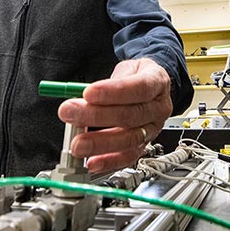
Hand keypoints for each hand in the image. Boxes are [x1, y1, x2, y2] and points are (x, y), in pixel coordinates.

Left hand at [58, 58, 171, 173]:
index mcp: (157, 82)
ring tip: (77, 144)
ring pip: (129, 139)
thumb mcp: (126, 68)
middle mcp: (158, 108)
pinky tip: (92, 162)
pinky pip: (128, 157)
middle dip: (96, 116)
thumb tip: (81, 97)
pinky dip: (109, 161)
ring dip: (100, 143)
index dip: (114, 92)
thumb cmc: (136, 77)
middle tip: (70, 113)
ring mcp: (152, 129)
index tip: (88, 93)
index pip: (139, 88)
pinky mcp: (143, 145)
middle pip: (131, 115)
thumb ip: (107, 81)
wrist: (150, 89)